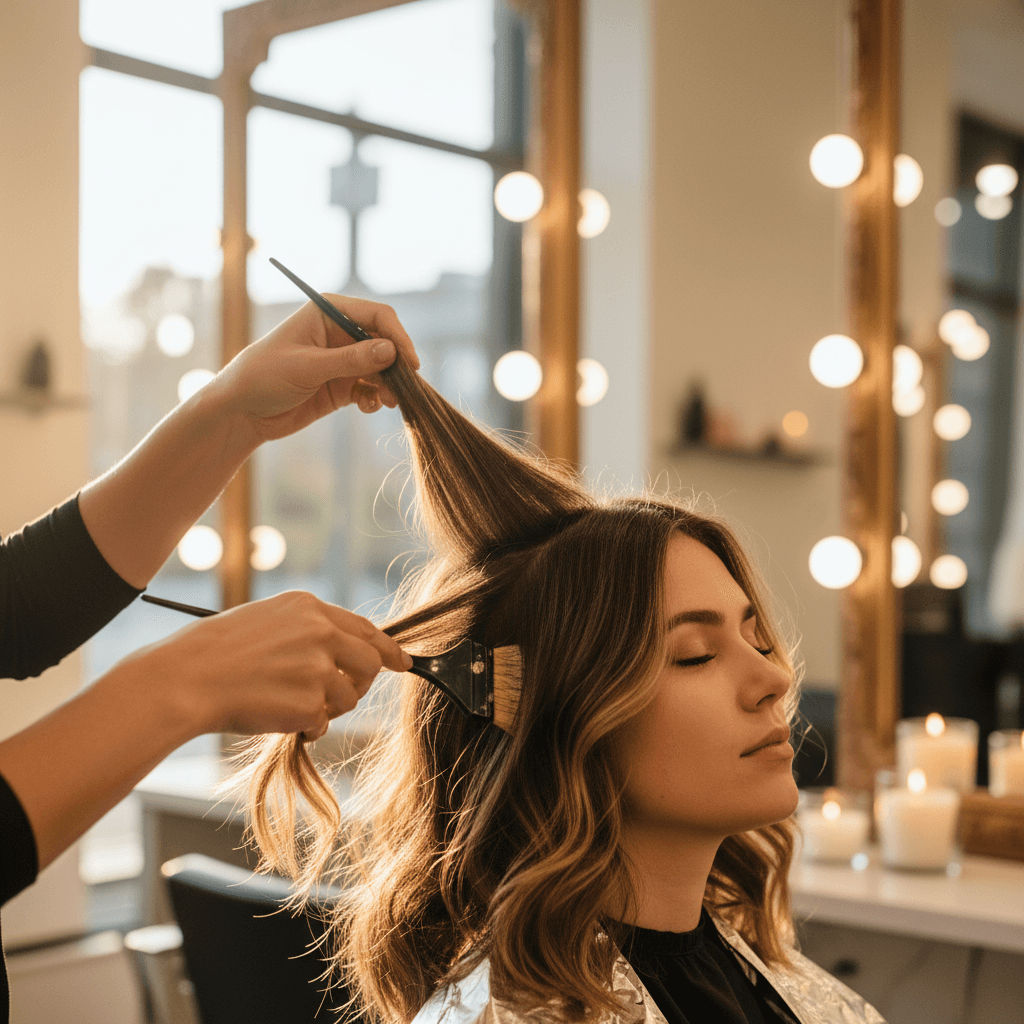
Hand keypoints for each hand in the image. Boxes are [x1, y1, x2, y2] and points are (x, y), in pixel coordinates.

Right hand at [130, 591, 411, 740]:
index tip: (402, 662)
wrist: (187, 678)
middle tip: (344, 695)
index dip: (387, 648)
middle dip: (363, 683)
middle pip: (371, 662)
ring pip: (348, 697)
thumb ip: (308, 629)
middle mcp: (320, 632)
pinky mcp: (310, 703)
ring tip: (289, 704)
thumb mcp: (266, 620)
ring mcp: (317, 668)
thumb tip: (342, 649)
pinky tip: (278, 717)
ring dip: (327, 708)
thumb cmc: (216, 652)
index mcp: (309, 607)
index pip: (365, 628)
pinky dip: (307, 727)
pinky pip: (323, 722)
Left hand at [211, 295, 420, 443]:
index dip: (397, 336)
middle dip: (396, 365)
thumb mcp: (307, 367)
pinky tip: (369, 407)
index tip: (409, 362)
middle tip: (404, 388)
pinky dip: (376, 398)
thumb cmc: (264, 377)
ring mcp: (342, 361)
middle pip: (384, 343)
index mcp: (328, 313)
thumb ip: (350, 360)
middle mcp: (339, 333)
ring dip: (389, 385)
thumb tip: (390, 350)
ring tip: (390, 402)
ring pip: (381, 368)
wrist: (242, 411)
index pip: (377, 316)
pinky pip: (371, 389)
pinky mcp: (342, 386)